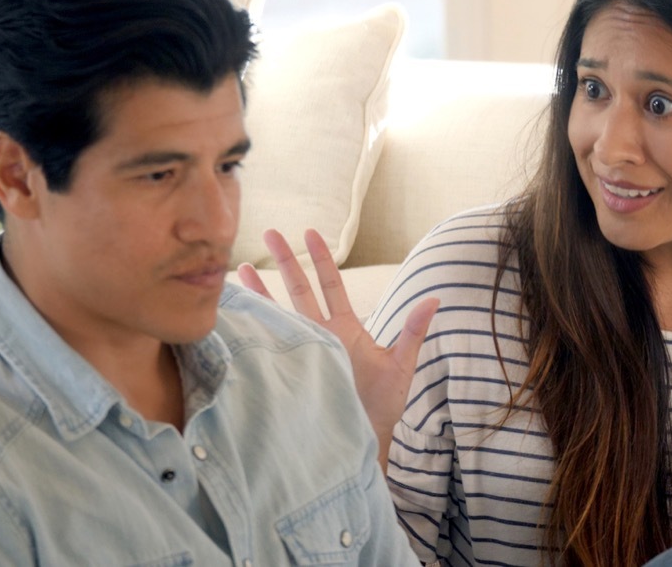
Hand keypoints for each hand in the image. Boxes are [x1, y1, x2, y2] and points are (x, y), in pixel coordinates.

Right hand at [238, 229, 438, 470]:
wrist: (364, 437)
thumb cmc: (384, 404)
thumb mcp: (401, 364)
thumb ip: (412, 330)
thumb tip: (434, 300)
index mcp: (345, 328)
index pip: (330, 285)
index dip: (321, 259)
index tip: (309, 233)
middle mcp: (321, 334)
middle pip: (299, 290)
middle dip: (286, 261)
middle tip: (270, 232)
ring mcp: (305, 350)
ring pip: (279, 313)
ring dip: (262, 290)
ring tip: (241, 266)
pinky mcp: (292, 370)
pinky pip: (271, 345)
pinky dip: (255, 327)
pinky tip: (237, 312)